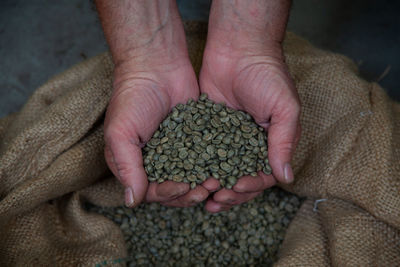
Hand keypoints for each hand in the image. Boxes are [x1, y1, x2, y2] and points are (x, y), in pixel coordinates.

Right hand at [97, 0, 218, 207]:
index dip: (168, 194)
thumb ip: (127, 166)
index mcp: (134, 164)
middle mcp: (155, 161)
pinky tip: (224, 167)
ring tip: (217, 181)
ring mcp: (176, 151)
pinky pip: (204, 157)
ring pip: (192, 177)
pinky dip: (213, 165)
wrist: (157, 66)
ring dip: (203, 183)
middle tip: (207, 189)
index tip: (182, 188)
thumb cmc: (132, 98)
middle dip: (190, 193)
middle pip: (174, 190)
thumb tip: (133, 202)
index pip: (152, 191)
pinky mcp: (194, 139)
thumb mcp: (121, 133)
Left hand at [199, 0, 299, 211]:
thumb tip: (285, 178)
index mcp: (270, 143)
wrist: (239, 48)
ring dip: (213, 186)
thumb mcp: (285, 108)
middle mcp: (248, 145)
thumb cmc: (268, 76)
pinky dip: (198, 168)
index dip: (250, 186)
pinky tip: (190, 178)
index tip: (237, 187)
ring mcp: (227, 138)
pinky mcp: (207, 129)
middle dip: (230, 192)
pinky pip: (203, 153)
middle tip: (216, 198)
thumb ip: (283, 142)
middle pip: (240, 178)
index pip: (262, 175)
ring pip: (220, 170)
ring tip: (203, 197)